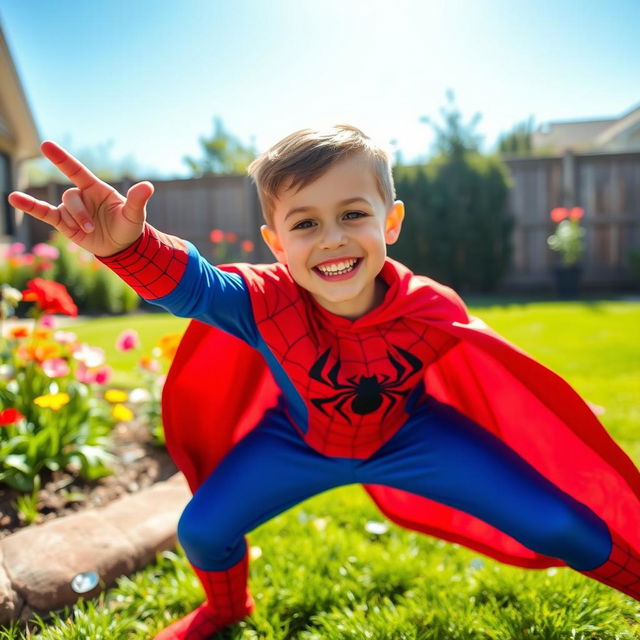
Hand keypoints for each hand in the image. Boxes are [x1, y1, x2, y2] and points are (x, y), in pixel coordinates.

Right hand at [8, 141, 153, 256]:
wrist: (122, 248)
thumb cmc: (129, 227)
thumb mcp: (135, 215)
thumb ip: (138, 200)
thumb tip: (148, 186)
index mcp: (97, 189)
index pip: (76, 170)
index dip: (61, 159)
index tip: (45, 145)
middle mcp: (82, 196)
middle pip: (70, 197)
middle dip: (80, 214)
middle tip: (92, 228)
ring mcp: (71, 209)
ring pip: (63, 209)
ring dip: (75, 222)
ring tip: (88, 231)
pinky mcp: (64, 223)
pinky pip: (44, 212)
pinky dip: (29, 206)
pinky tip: (14, 198)